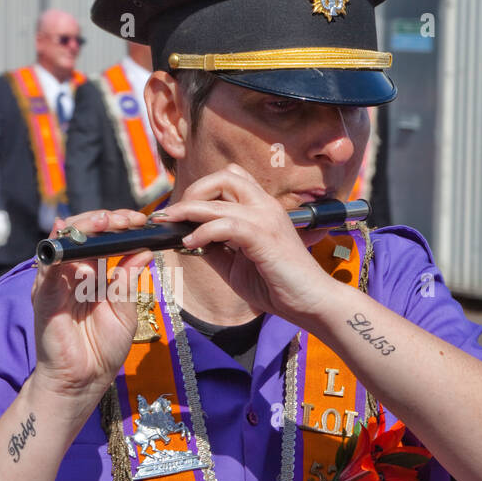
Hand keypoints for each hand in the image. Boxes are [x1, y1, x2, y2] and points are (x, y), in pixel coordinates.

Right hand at [30, 209, 152, 408]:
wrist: (83, 381)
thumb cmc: (102, 349)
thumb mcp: (125, 310)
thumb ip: (129, 281)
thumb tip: (144, 251)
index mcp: (93, 273)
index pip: (102, 238)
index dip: (119, 225)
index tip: (140, 222)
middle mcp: (72, 273)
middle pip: (80, 232)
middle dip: (103, 220)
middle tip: (125, 219)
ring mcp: (56, 282)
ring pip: (63, 241)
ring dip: (85, 229)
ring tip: (107, 224)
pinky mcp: (43, 296)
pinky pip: (47, 269)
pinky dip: (63, 258)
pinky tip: (84, 263)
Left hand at [147, 164, 336, 324]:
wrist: (310, 303)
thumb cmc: (276, 285)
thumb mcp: (234, 264)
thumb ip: (213, 248)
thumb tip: (185, 238)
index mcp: (261, 208)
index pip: (229, 179)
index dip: (201, 190)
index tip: (178, 212)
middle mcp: (265, 206)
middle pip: (223, 177)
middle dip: (192, 192)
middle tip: (172, 215)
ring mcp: (266, 219)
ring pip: (220, 199)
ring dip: (189, 210)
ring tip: (171, 225)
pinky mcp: (265, 237)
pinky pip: (226, 225)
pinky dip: (203, 231)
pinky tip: (190, 244)